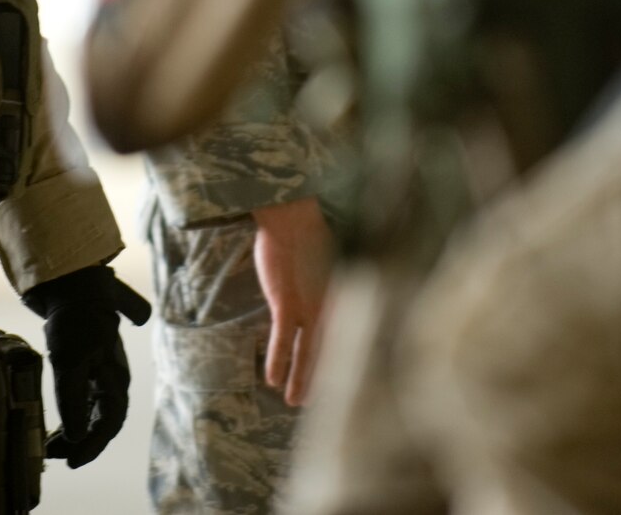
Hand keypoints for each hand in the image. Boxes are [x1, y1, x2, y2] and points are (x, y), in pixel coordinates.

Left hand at [21, 264, 152, 467]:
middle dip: (82, 443)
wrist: (73, 291)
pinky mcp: (89, 372)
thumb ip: (73, 400)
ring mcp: (102, 377)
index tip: (73, 462)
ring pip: (93, 416)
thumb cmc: (73, 323)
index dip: (93, 446)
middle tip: (58, 459)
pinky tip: (55, 428)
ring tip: (51, 448)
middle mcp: (113, 381)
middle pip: (102, 423)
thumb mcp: (69, 363)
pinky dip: (72, 419)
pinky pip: (85, 404)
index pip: (109, 423)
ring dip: (76, 433)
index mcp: (115, 380)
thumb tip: (75, 436)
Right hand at [252, 197, 332, 406]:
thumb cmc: (308, 234)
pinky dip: (278, 361)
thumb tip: (327, 296)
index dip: (344, 361)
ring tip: (296, 402)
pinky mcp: (287, 303)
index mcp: (344, 297)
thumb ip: (329, 285)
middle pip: (330, 351)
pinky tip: (272, 379)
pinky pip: (283, 340)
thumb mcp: (327, 264)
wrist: (292, 216)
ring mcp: (309, 307)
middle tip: (318, 403)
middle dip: (324, 378)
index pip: (348, 336)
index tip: (342, 383)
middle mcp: (331, 307)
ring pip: (308, 353)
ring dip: (301, 379)